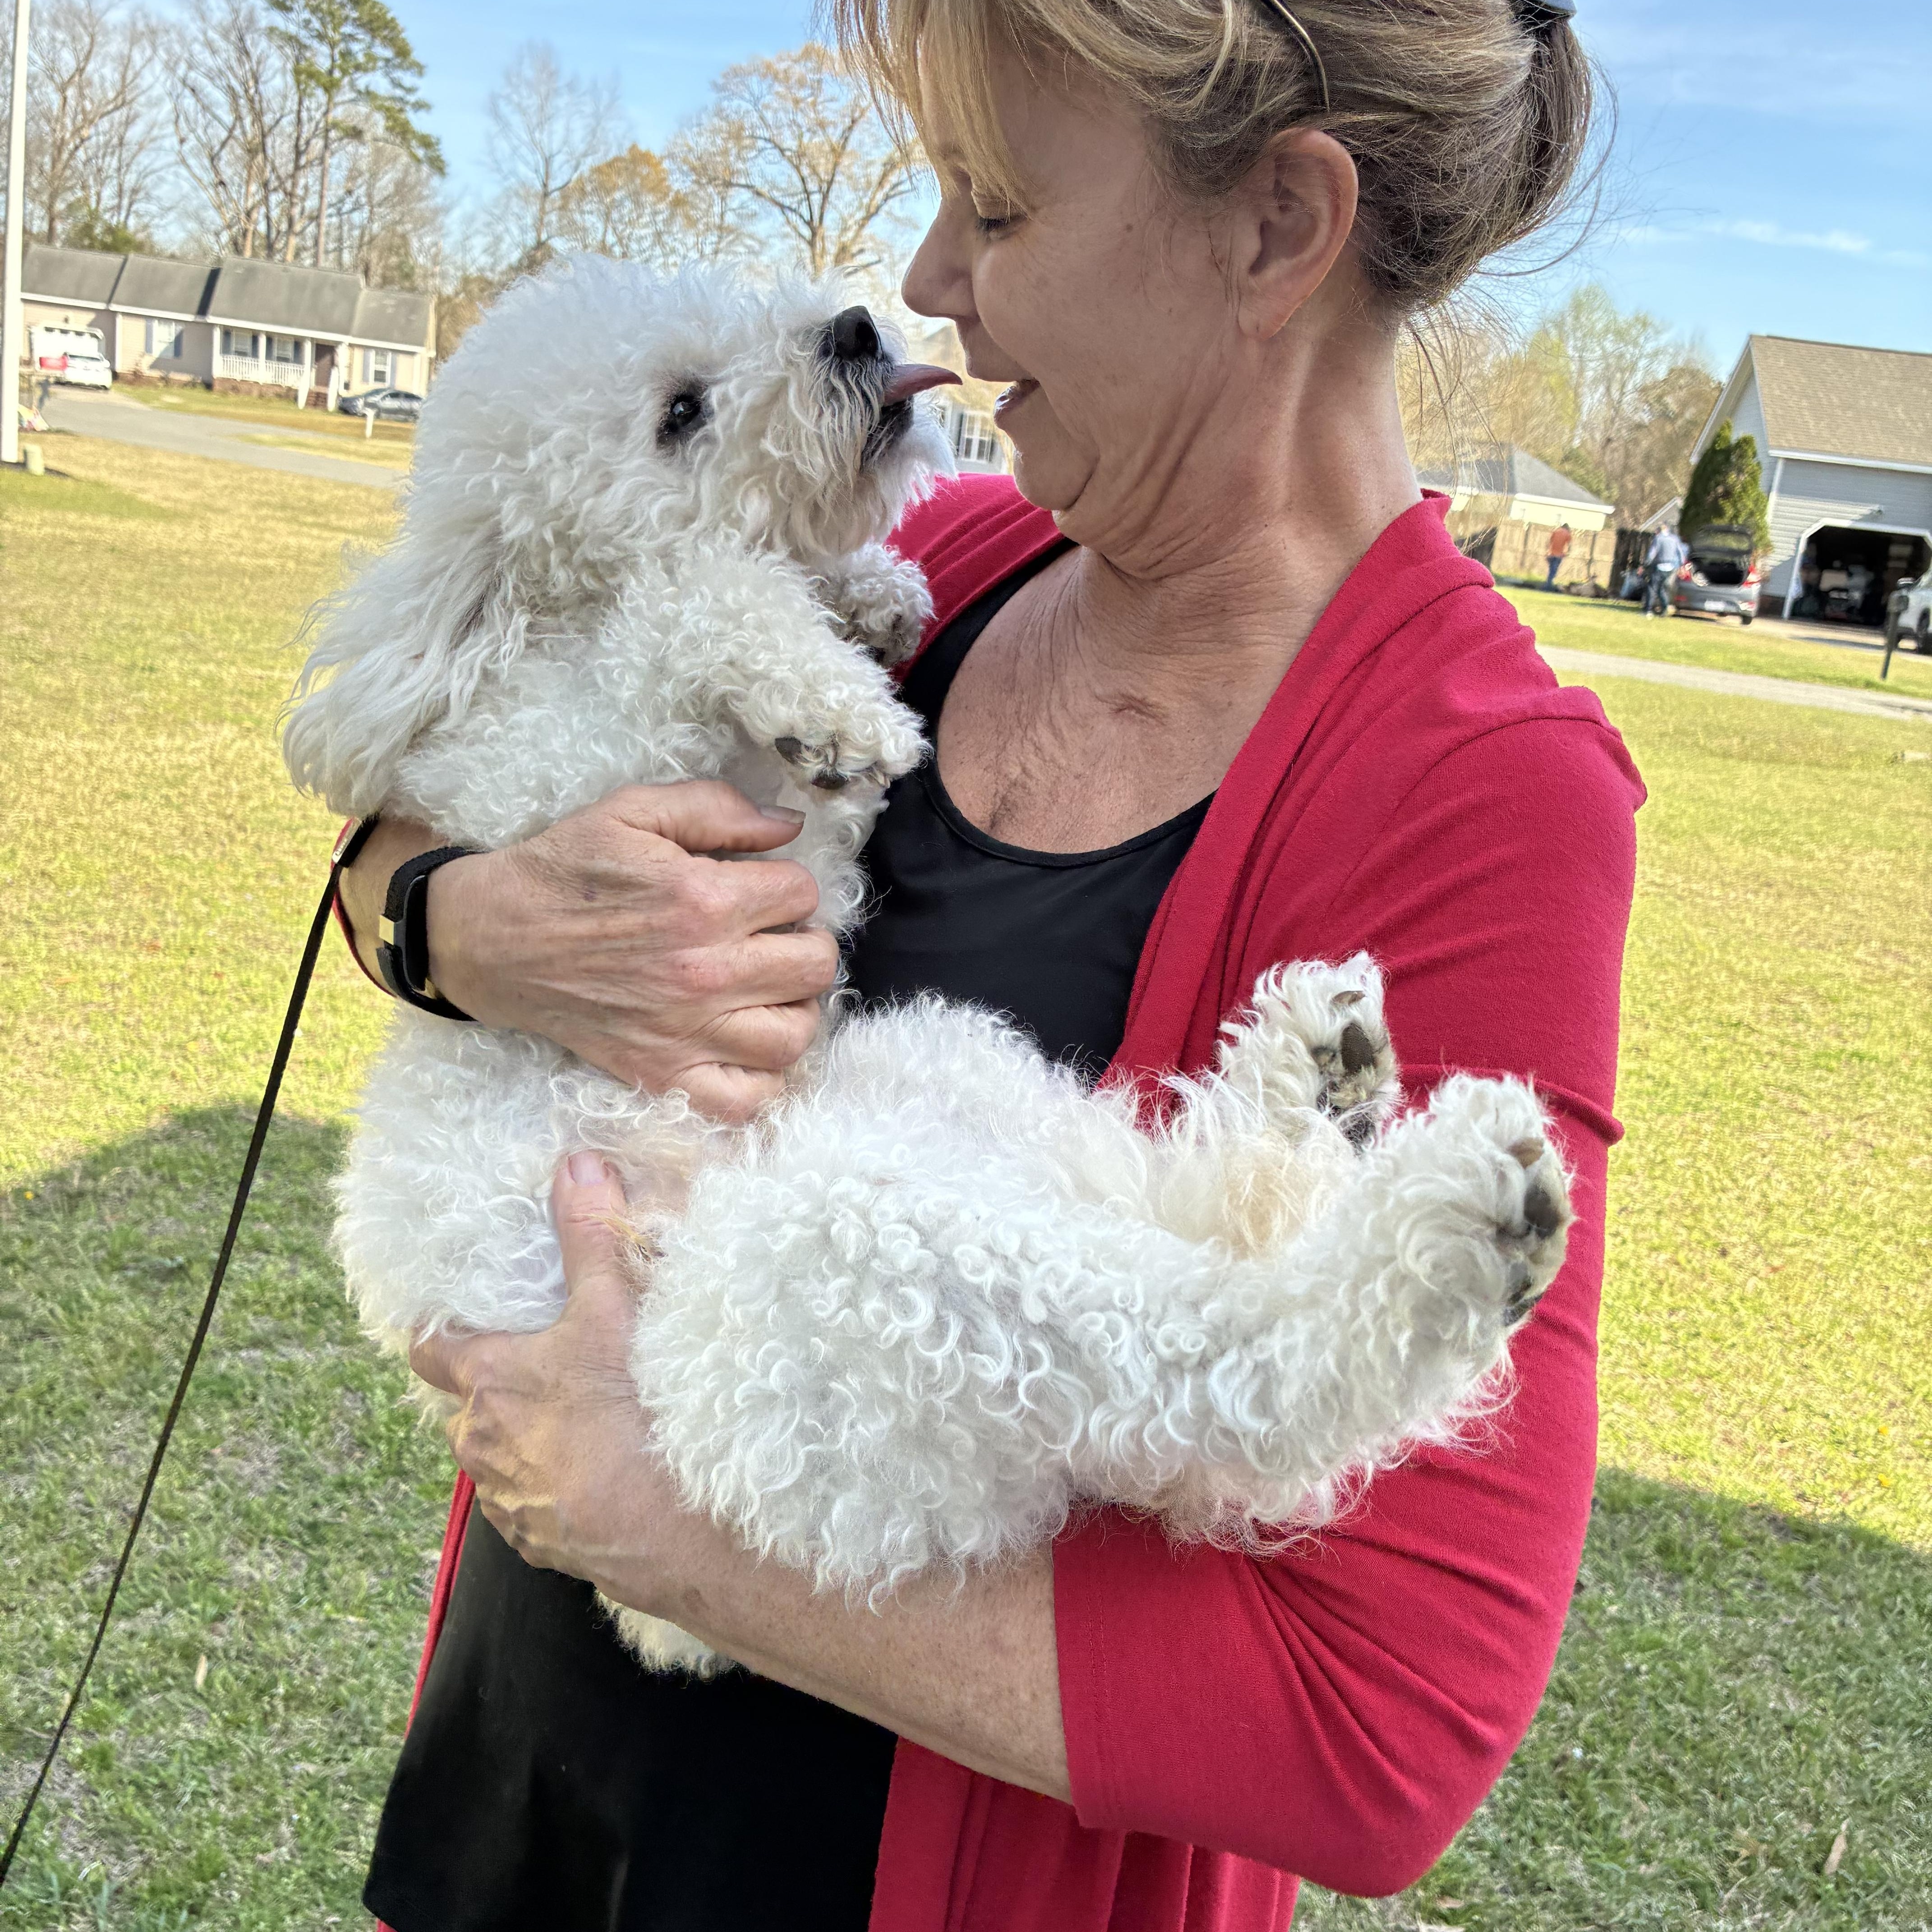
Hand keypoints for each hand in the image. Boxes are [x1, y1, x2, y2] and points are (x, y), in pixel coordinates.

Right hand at [341, 783, 839, 1121]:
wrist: (492, 938)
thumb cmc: (563, 870)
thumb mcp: (633, 811)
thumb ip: (717, 808)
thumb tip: (789, 823)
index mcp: (702, 900)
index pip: (802, 894)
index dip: (787, 885)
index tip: (759, 889)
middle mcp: (704, 972)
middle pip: (814, 964)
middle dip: (803, 941)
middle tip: (770, 937)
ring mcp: (686, 1032)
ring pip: (794, 1035)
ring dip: (794, 1007)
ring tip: (767, 988)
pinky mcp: (662, 1075)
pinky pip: (746, 1100)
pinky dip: (760, 1080)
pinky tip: (746, 1044)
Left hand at [408, 1152, 689, 1604]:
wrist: (673, 1532)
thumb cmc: (632, 1414)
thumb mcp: (614, 1309)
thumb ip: (591, 1234)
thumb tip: (576, 1163)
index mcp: (487, 1384)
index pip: (430, 1348)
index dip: (438, 1327)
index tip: (457, 1314)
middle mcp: (481, 1445)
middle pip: (470, 1401)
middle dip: (501, 1380)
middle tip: (548, 1355)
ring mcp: (507, 1500)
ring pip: (501, 1452)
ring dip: (528, 1432)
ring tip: (584, 1414)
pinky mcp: (540, 1541)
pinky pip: (532, 1499)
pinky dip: (556, 1479)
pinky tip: (602, 1466)